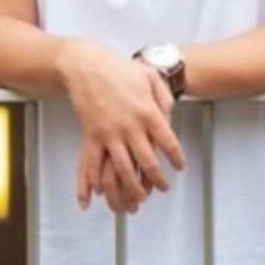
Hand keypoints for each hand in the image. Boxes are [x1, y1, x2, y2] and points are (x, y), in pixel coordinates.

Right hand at [57, 41, 186, 212]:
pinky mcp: (90, 135)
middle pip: (147, 163)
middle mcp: (128, 126)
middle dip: (157, 181)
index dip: (176, 158)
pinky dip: (90, 183)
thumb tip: (169, 117)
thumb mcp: (150, 76)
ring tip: (138, 200)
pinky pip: (91, 164)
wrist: (86, 65)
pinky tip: (94, 196)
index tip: (179, 166)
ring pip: (122, 170)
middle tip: (162, 188)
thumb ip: (164, 97)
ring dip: (131, 190)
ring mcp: (108, 134)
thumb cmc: (117, 69)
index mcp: (146, 112)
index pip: (168, 143)